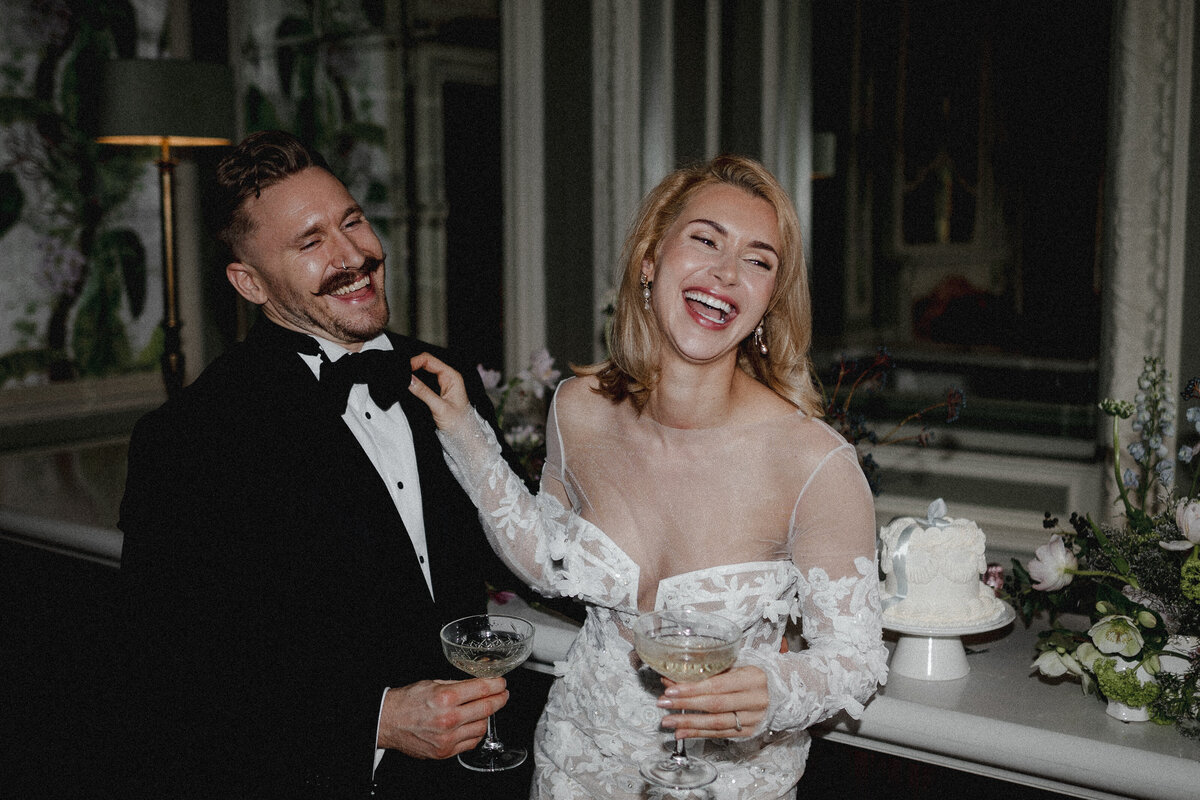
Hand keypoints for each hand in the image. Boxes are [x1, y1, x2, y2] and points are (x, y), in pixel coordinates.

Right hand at [376, 678, 508, 758]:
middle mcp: (448, 719)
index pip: (481, 689)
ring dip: (486, 716)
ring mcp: (447, 738)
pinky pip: (471, 742)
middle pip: (486, 708)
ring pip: (482, 727)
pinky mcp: (445, 751)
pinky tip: (473, 724)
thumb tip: (480, 681)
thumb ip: (458, 684)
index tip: (502, 683)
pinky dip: (476, 732)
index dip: (497, 685)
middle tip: (502, 695)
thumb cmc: (408, 701)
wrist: (388, 722)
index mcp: (445, 697)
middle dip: (499, 699)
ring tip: (483, 709)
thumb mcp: (434, 683)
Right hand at [408, 353, 472, 432]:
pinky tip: (409, 384)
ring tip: (403, 377)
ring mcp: (442, 384)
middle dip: (413, 365)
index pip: (430, 360)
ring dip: (413, 372)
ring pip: (424, 371)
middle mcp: (448, 377)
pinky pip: (424, 381)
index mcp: (452, 376)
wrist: (464, 436)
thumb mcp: (439, 407)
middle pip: (426, 363)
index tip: (404, 368)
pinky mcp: (437, 391)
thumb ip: (424, 392)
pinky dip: (416, 380)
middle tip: (401, 373)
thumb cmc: (459, 423)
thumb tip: (409, 380)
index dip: (415, 361)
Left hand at [656, 665, 767, 738]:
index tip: (671, 690)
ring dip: (688, 723)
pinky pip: (719, 734)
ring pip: (716, 723)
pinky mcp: (748, 732)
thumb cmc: (753, 675)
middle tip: (663, 704)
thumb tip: (672, 679)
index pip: (717, 686)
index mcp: (752, 678)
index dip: (692, 689)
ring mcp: (753, 719)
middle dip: (685, 705)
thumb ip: (707, 673)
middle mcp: (755, 700)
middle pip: (714, 705)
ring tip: (668, 722)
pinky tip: (682, 732)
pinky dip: (698, 734)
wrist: (780, 692)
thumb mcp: (736, 666)